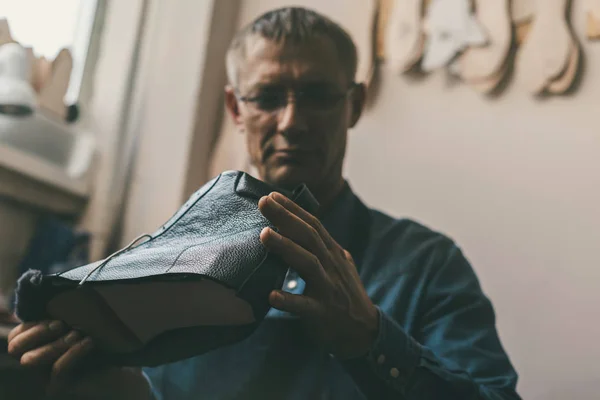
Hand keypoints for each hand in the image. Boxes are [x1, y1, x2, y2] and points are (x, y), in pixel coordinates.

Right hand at [7, 321, 150, 398]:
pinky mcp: (57, 387)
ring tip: (79, 334)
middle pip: (16, 348)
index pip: (17, 335)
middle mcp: (38, 358)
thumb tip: (51, 285)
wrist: (128, 361)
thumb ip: (67, 307)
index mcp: (40, 340)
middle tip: (62, 324)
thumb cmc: (107, 334)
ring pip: (30, 360)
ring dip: (55, 344)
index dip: (30, 325)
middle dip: (37, 333)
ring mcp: (45, 375)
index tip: (56, 316)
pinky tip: (89, 343)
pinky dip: (72, 354)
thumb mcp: (84, 316)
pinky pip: (56, 370)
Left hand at [259, 192, 378, 358]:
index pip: (312, 225)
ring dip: (286, 248)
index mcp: (332, 253)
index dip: (293, 209)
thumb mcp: (339, 265)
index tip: (271, 195)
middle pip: (308, 236)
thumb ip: (323, 247)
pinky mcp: (322, 313)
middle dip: (286, 217)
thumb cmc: (346, 295)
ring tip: (264, 235)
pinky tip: (271, 296)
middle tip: (263, 202)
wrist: (364, 331)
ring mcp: (328, 288)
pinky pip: (304, 306)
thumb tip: (306, 226)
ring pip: (308, 263)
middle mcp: (331, 266)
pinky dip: (289, 300)